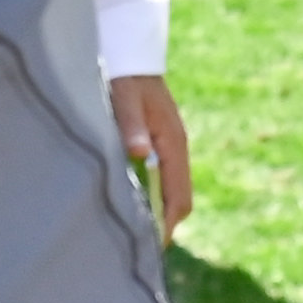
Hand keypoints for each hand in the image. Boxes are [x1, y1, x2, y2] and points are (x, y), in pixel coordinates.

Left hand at [111, 73, 193, 239]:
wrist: (131, 52)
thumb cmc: (126, 76)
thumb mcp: (125, 98)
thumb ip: (131, 124)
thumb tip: (140, 153)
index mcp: (173, 144)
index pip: (178, 197)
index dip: (165, 225)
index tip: (148, 248)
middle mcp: (175, 150)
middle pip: (177, 200)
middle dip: (161, 225)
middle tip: (135, 250)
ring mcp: (167, 148)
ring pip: (168, 191)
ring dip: (155, 212)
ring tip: (130, 234)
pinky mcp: (156, 145)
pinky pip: (159, 180)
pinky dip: (149, 198)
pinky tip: (127, 205)